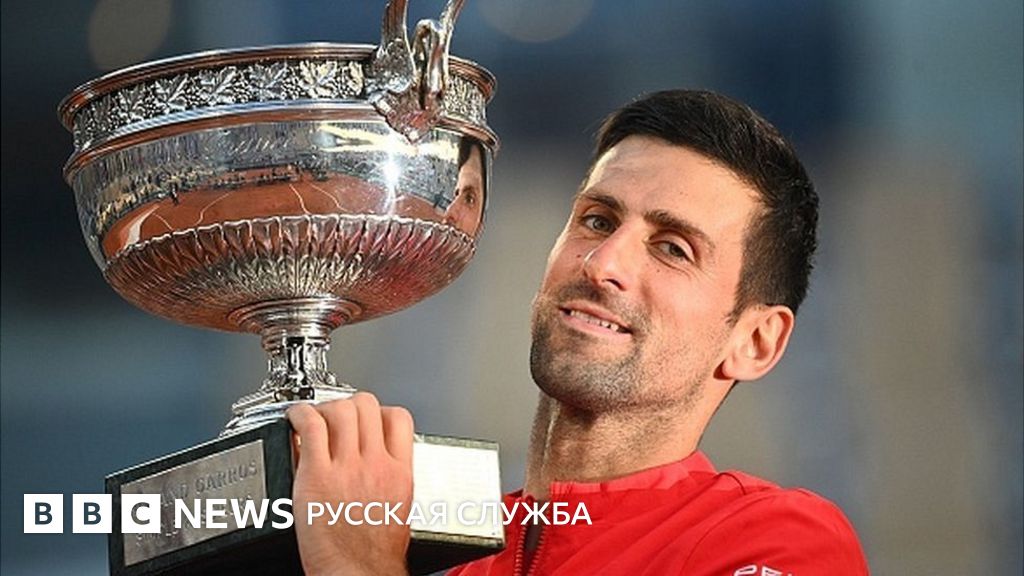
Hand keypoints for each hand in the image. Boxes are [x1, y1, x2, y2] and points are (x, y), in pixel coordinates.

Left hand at [287, 392, 413, 575]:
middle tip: (336, 417)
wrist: (357, 574)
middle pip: (367, 406)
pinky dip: (299, 415)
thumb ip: (390, 478)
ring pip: (340, 409)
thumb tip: (377, 463)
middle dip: (349, 405)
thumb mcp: (398, 509)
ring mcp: (347, 468)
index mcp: (399, 473)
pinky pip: (310, 427)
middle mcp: (375, 465)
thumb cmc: (373, 556)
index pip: (398, 418)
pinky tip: (294, 420)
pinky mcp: (317, 475)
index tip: (367, 418)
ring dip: (325, 408)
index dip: (380, 411)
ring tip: (314, 419)